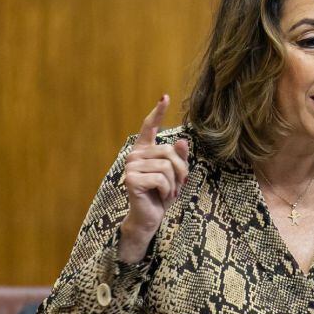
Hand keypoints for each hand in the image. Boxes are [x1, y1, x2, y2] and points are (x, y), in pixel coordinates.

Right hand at [118, 95, 189, 262]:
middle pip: (168, 151)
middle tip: (179, 184)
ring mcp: (131, 166)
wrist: (150, 217)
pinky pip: (161, 179)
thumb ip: (180, 157)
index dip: (157, 112)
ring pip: (166, 166)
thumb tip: (182, 140)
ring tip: (169, 192)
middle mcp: (135, 155)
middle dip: (181, 170)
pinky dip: (168, 191)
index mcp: (144, 150)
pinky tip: (162, 196)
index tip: (165, 97)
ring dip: (174, 183)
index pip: (149, 126)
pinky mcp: (131, 180)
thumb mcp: (176, 175)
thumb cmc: (162, 195)